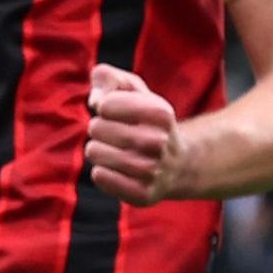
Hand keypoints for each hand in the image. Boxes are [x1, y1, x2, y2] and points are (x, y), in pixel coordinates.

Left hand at [84, 63, 182, 202]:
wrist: (176, 164)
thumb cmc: (145, 121)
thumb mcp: (133, 91)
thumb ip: (109, 78)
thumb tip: (96, 99)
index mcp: (161, 112)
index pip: (106, 103)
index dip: (104, 105)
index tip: (115, 110)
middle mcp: (160, 142)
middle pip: (97, 128)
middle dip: (98, 127)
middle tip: (112, 132)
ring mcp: (153, 171)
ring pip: (95, 152)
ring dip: (96, 149)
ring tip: (110, 149)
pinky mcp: (143, 194)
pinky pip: (101, 177)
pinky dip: (100, 171)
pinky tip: (110, 168)